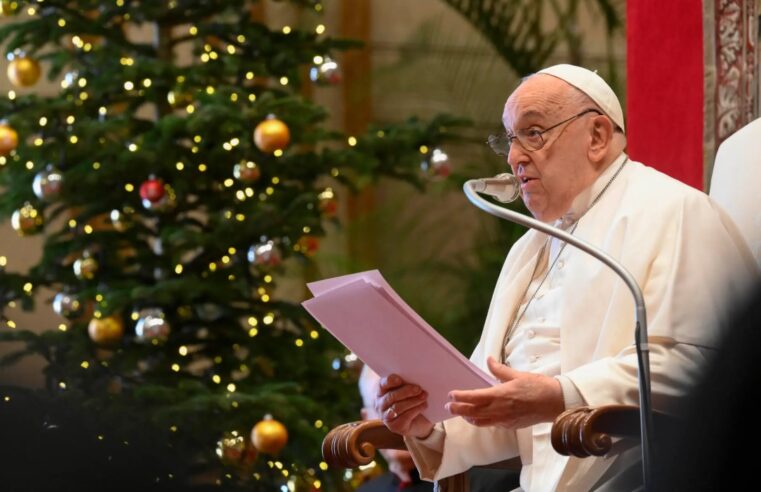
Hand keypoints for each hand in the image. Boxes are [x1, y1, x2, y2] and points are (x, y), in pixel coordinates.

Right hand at [376, 374, 432, 438]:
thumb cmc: (411, 399)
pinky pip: (404, 417)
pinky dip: (416, 410)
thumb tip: (416, 378)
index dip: (390, 381)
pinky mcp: (394, 427)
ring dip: (413, 401)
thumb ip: (407, 383)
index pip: (382, 384)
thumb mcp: (408, 389)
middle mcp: (380, 404)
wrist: (419, 421)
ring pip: (398, 407)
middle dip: (406, 391)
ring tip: (424, 396)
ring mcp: (385, 416)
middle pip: (391, 396)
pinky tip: (424, 405)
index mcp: (381, 391)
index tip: (400, 379)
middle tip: (418, 388)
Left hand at [446, 356, 563, 427]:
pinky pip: (493, 424)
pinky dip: (483, 421)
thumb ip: (499, 369)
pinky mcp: (511, 426)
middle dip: (459, 409)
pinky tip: (480, 417)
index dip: (461, 397)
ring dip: (469, 417)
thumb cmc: (538, 387)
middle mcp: (500, 409)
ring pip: (481, 421)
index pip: (474, 397)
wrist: (555, 403)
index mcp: (501, 394)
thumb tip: (488, 359)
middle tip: (448, 407)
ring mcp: (505, 420)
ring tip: (461, 413)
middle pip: (473, 412)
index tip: (451, 395)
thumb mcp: (517, 374)